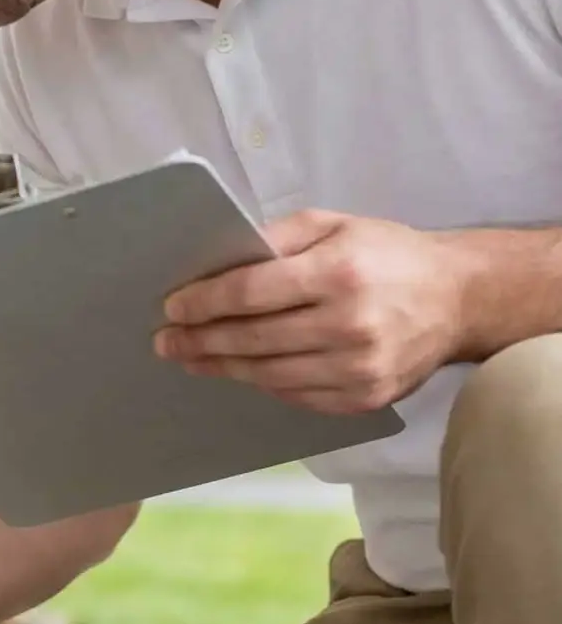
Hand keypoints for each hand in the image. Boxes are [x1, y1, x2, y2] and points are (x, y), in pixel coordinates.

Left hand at [155, 210, 466, 414]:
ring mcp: (359, 368)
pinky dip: (264, 384)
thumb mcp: (334, 224)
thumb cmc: (387, 254)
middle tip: (166, 342)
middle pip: (254, 338)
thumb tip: (219, 261)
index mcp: (339, 273)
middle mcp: (349, 324)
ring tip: (193, 359)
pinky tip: (241, 372)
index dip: (205, 302)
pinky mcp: (366, 398)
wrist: (458, 299)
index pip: (252, 292)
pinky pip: (297, 396)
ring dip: (224, 368)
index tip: (172, 307)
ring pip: (270, 374)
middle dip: (201, 340)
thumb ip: (277, 237)